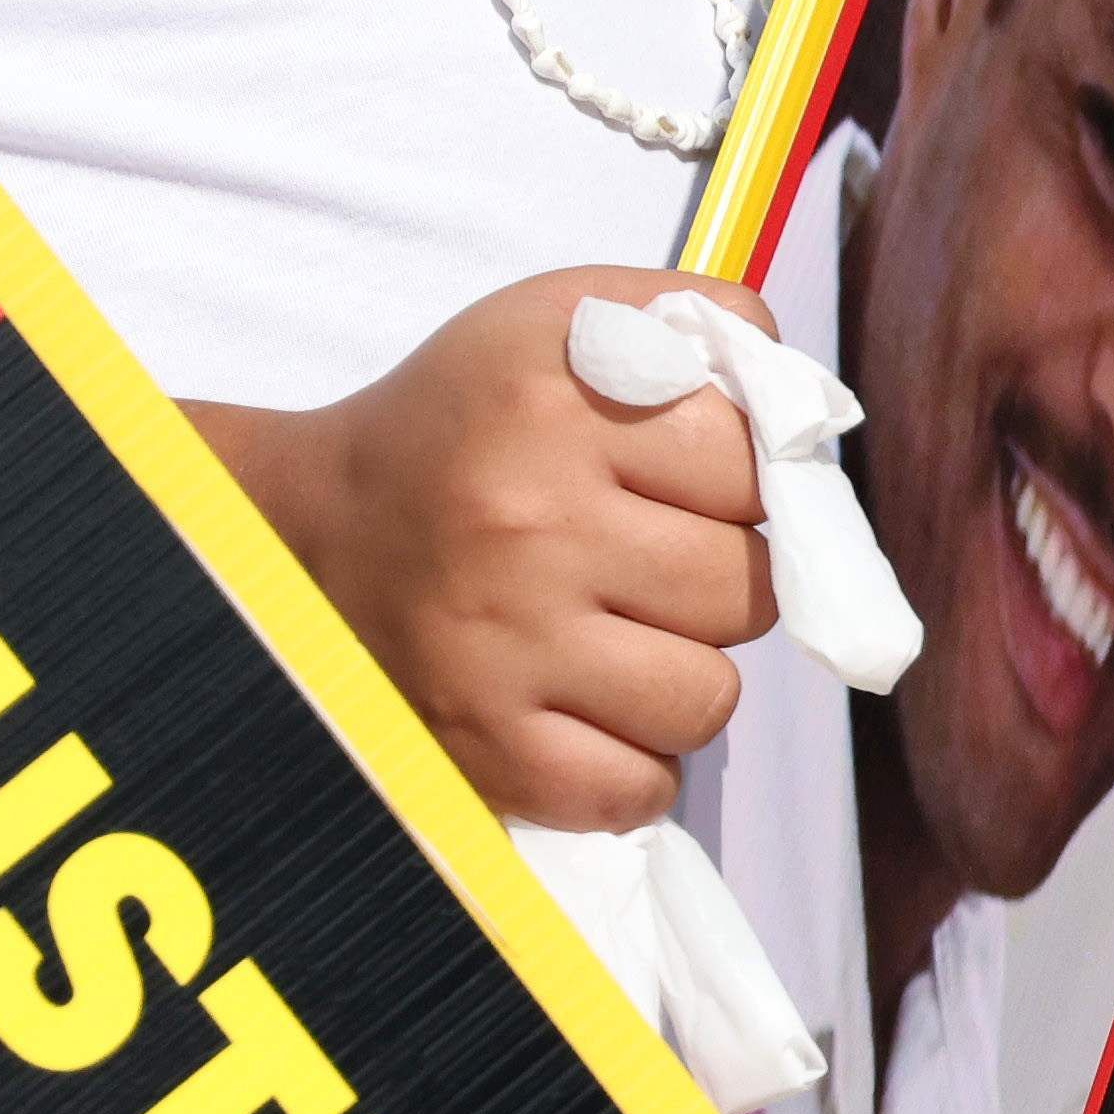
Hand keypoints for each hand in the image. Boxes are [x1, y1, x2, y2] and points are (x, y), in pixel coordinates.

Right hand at [205, 272, 780, 824]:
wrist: (301, 534)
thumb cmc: (462, 427)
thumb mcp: (561, 323)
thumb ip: (699, 327)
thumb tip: (813, 409)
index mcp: (557, 403)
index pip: (754, 461)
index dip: (739, 478)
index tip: (684, 481)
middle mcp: (531, 525)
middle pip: (749, 588)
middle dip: (720, 581)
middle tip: (648, 565)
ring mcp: (505, 648)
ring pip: (709, 698)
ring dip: (681, 678)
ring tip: (616, 639)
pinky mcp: (484, 750)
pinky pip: (641, 789)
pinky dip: (632, 765)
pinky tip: (585, 711)